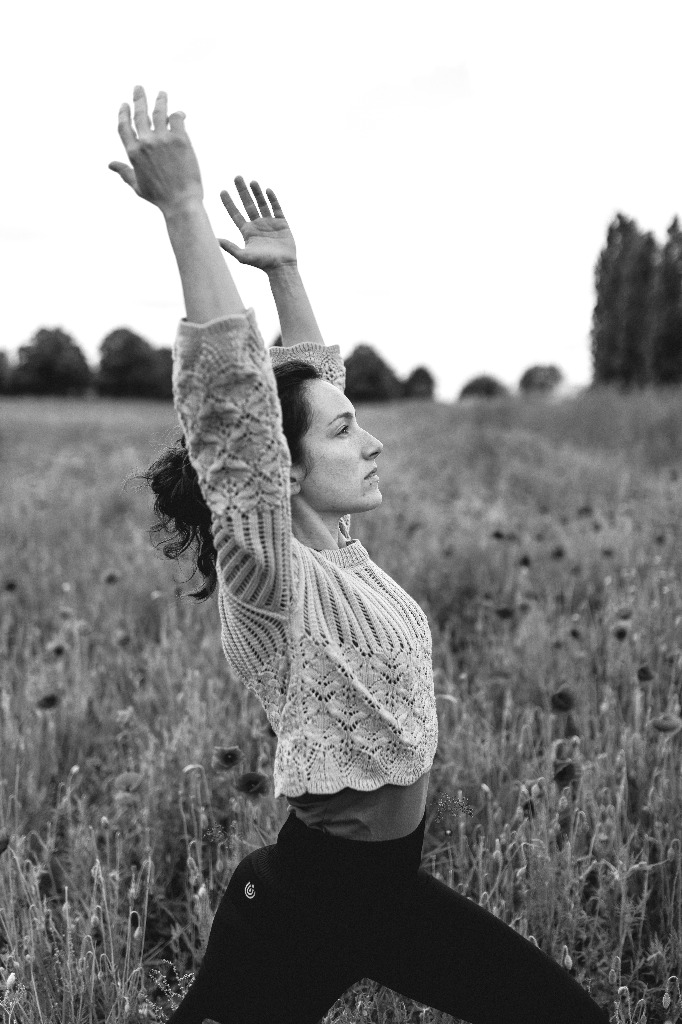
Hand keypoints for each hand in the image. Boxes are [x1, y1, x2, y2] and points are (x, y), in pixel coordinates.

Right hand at [108, 86, 202, 213]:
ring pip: (159, 112)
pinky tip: (180, 114)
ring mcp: (163, 139)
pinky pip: (177, 119)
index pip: (124, 126)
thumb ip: (124, 172)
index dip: (123, 113)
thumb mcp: (137, 185)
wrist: (181, 201)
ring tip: (161, 93)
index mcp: (133, 153)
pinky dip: (178, 114)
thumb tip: (110, 164)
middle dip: (138, 98)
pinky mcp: (181, 139)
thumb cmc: (159, 197)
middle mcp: (146, 142)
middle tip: (138, 88)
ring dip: (160, 100)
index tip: (124, 104)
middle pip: (140, 114)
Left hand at [218, 177, 296, 270]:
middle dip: (242, 191)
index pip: (235, 214)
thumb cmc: (262, 264)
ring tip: (252, 181)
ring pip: (262, 203)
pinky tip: (267, 190)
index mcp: (247, 231)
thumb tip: (213, 239)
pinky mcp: (282, 223)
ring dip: (257, 192)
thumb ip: (229, 247)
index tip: (222, 191)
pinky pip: (277, 208)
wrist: (282, 267)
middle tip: (237, 177)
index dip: (229, 203)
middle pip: (248, 204)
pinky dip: (272, 199)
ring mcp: (270, 223)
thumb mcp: (243, 256)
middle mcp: (257, 225)